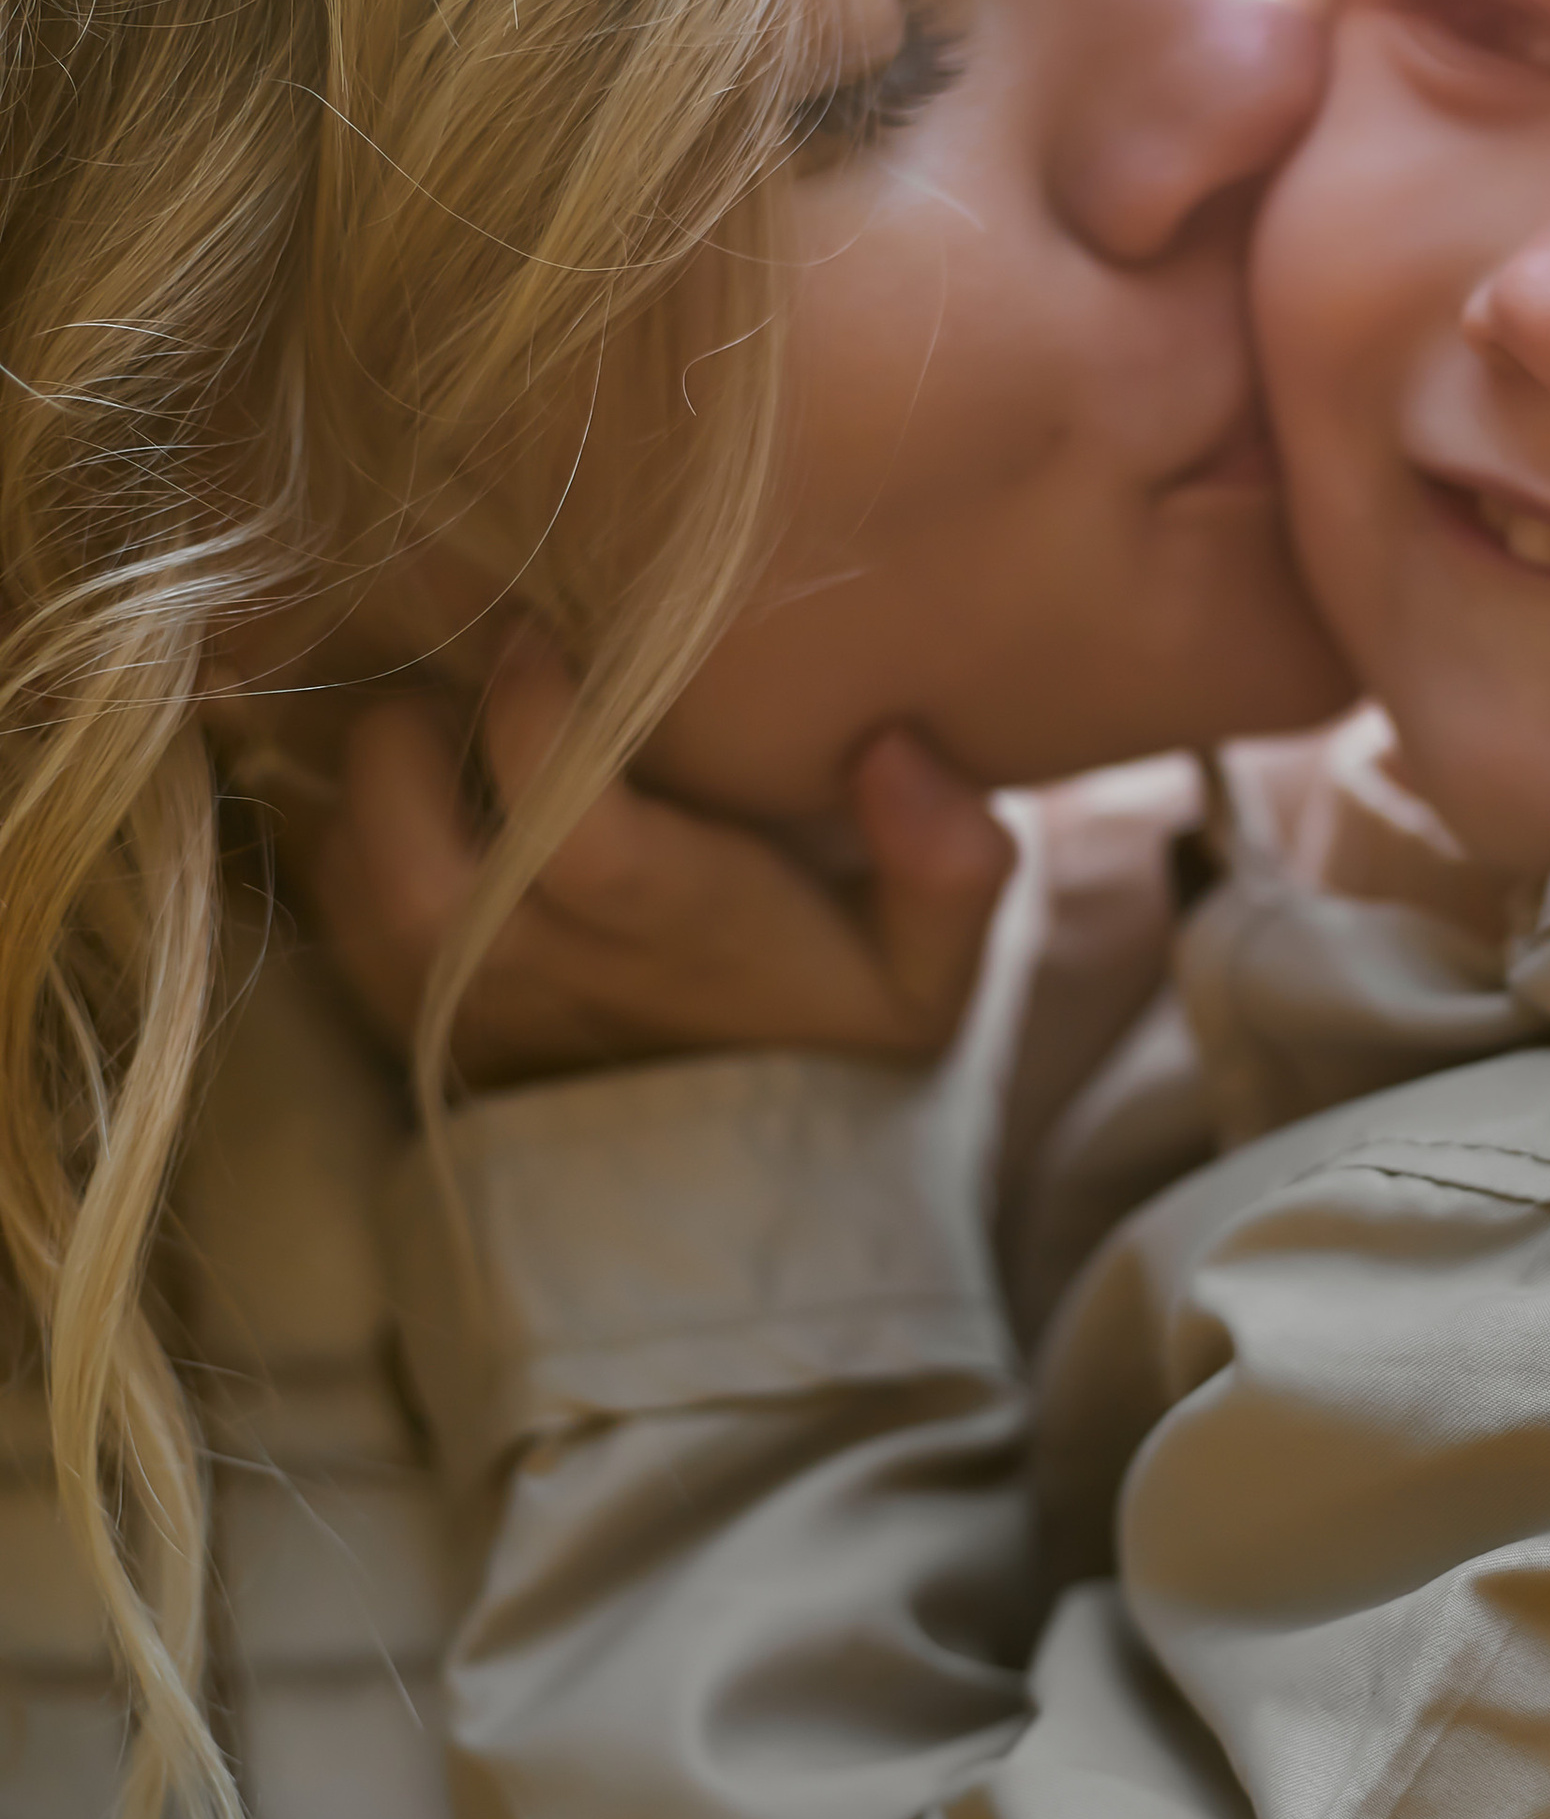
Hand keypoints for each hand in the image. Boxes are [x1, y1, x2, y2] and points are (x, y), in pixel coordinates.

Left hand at [297, 628, 1014, 1087]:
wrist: (736, 1184)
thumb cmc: (828, 1032)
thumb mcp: (929, 972)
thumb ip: (950, 868)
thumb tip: (896, 753)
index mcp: (673, 935)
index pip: (571, 827)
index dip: (537, 715)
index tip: (540, 634)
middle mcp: (547, 976)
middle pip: (412, 851)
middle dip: (409, 735)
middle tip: (452, 668)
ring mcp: (462, 1006)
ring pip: (353, 874)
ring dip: (370, 780)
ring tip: (428, 718)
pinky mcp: (404, 1021)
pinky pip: (329, 911)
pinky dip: (344, 835)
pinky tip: (409, 791)